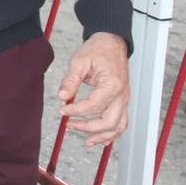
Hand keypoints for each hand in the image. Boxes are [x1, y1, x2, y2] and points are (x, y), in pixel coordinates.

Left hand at [57, 32, 130, 146]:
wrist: (112, 43)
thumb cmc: (97, 50)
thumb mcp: (79, 61)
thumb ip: (70, 80)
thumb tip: (61, 97)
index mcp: (112, 85)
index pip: (94, 106)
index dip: (76, 111)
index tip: (62, 111)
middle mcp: (122, 96)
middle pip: (109, 122)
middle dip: (89, 128)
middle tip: (70, 125)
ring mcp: (124, 100)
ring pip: (118, 126)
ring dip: (102, 136)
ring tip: (86, 142)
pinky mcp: (122, 101)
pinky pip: (121, 122)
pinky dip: (112, 133)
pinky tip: (100, 139)